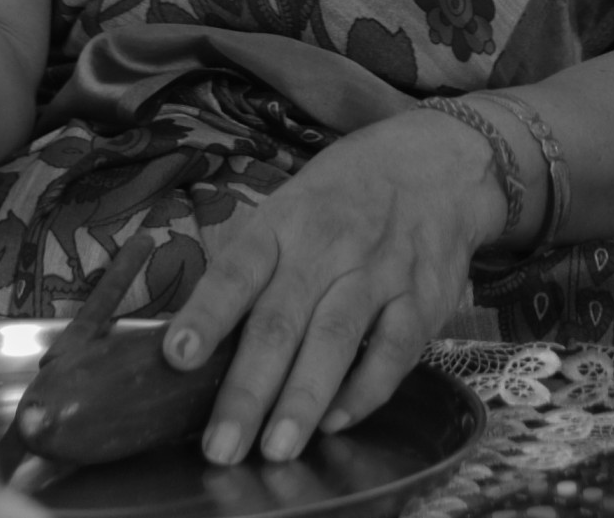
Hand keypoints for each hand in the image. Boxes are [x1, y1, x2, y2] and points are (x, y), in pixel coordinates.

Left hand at [160, 110, 504, 466]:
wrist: (437, 165)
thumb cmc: (343, 196)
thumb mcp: (290, 208)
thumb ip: (253, 268)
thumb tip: (198, 338)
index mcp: (283, 223)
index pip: (235, 272)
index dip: (205, 315)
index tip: (177, 356)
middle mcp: (328, 248)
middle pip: (280, 322)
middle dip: (248, 390)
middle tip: (221, 446)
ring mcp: (378, 273)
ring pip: (334, 341)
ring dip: (303, 400)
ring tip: (276, 449)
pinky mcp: (421, 300)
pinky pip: (393, 352)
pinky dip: (365, 390)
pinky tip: (336, 422)